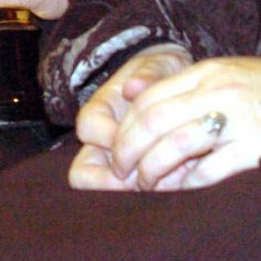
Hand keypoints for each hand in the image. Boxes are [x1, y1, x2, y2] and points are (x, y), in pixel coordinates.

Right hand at [69, 43, 191, 190]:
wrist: (179, 85)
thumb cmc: (164, 73)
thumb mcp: (159, 65)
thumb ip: (148, 73)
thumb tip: (132, 88)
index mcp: (102, 108)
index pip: (89, 127)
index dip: (113, 138)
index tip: (143, 140)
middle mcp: (102, 140)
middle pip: (81, 172)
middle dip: (110, 182)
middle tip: (144, 179)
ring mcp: (116, 161)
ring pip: (100, 191)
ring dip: (129, 193)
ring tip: (165, 182)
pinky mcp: (136, 176)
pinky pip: (130, 195)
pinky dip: (152, 193)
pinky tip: (179, 181)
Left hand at [100, 55, 260, 190]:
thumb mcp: (226, 72)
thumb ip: (186, 85)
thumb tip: (133, 96)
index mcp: (205, 72)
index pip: (148, 98)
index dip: (125, 127)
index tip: (116, 146)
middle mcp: (216, 92)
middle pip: (152, 121)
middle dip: (127, 150)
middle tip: (121, 171)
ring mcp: (237, 119)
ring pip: (175, 146)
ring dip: (152, 170)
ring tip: (146, 184)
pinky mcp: (258, 146)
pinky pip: (210, 169)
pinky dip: (188, 183)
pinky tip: (181, 189)